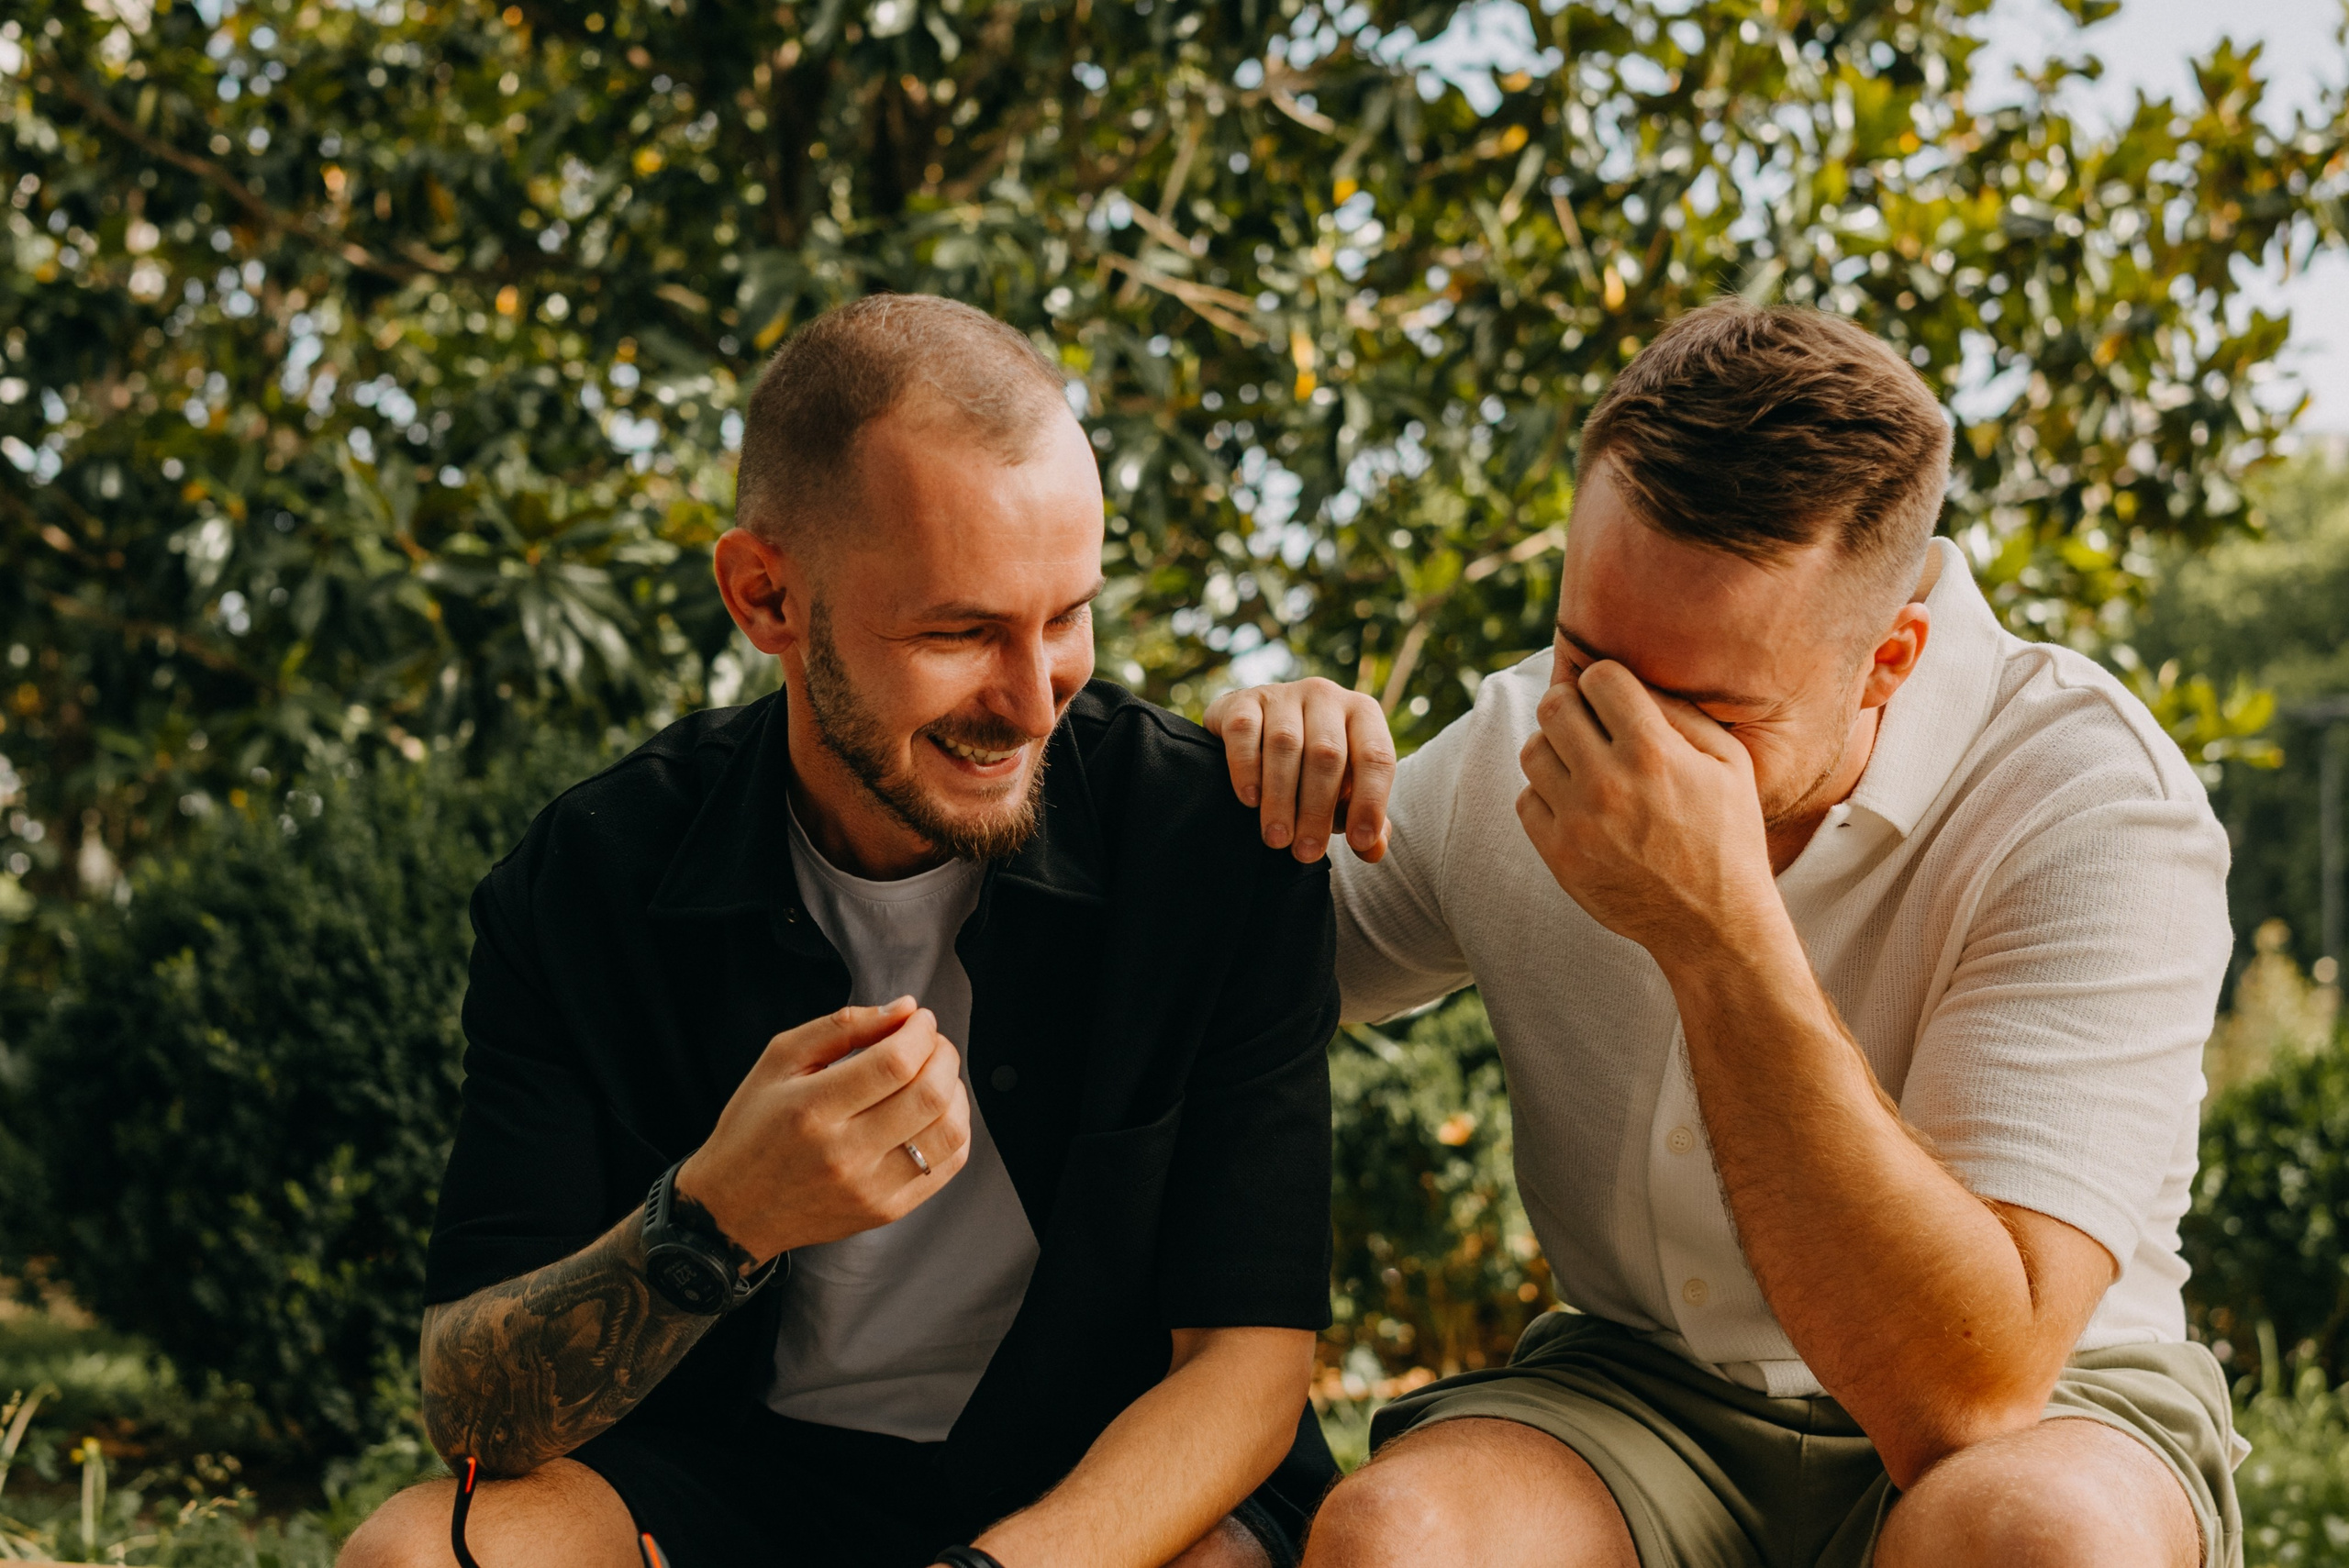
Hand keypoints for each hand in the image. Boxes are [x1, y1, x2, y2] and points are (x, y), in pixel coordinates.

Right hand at [675, 998, 971, 1262]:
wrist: (733, 1209)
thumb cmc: (753, 1128)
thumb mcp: (779, 1061)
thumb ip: (843, 1025)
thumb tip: (905, 1009)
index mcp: (813, 1109)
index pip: (895, 1062)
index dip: (921, 1032)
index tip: (919, 1019)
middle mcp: (844, 1153)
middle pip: (930, 1094)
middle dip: (944, 1055)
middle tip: (931, 1043)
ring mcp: (869, 1187)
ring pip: (949, 1131)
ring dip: (955, 1090)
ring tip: (935, 1076)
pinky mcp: (886, 1211)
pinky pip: (947, 1166)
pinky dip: (955, 1129)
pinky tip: (935, 1113)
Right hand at [1202, 677, 1394, 863]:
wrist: (1259, 733)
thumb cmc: (1312, 770)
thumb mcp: (1345, 793)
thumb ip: (1364, 820)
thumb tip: (1373, 850)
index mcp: (1363, 714)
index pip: (1377, 756)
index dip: (1371, 801)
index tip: (1358, 842)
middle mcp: (1326, 696)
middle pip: (1327, 753)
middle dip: (1317, 809)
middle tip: (1305, 852)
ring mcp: (1283, 695)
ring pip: (1285, 744)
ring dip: (1281, 798)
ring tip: (1277, 839)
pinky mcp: (1243, 701)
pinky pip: (1245, 732)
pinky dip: (1247, 768)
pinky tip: (1250, 800)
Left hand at [1513, 660, 1781, 964]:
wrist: (1713, 923)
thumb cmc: (1727, 836)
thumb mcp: (1729, 763)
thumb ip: (1680, 712)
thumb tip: (1632, 679)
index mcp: (1653, 751)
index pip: (1597, 677)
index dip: (1606, 681)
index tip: (1614, 698)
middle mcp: (1608, 782)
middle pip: (1554, 706)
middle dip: (1571, 704)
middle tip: (1588, 721)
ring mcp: (1577, 820)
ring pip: (1533, 750)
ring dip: (1554, 748)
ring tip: (1581, 762)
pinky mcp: (1559, 854)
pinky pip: (1527, 800)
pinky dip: (1546, 795)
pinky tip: (1576, 803)